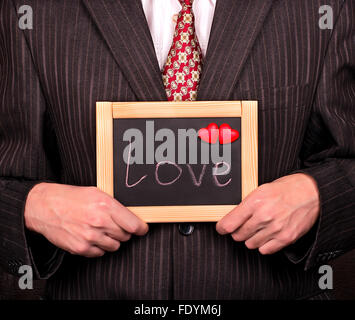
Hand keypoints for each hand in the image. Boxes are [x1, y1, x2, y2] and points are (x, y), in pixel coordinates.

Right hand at [24, 183, 147, 256]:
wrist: (45, 206)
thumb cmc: (71, 198)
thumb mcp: (97, 193)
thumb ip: (114, 206)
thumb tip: (131, 217)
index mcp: (106, 206)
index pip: (134, 224)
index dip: (141, 228)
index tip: (141, 229)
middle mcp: (99, 222)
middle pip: (125, 236)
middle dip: (123, 231)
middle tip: (113, 225)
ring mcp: (90, 237)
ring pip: (114, 246)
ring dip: (111, 240)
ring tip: (100, 230)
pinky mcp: (81, 248)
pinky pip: (100, 253)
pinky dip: (98, 247)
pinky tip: (90, 236)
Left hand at [216, 174, 319, 254]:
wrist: (312, 192)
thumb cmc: (286, 189)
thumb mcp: (261, 189)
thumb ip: (245, 204)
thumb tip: (231, 218)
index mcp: (255, 201)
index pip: (229, 224)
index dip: (222, 228)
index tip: (222, 228)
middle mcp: (264, 216)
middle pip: (238, 235)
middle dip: (238, 231)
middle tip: (245, 224)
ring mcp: (275, 228)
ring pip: (250, 244)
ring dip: (251, 238)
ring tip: (259, 227)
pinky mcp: (286, 238)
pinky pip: (265, 250)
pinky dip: (264, 244)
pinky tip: (268, 234)